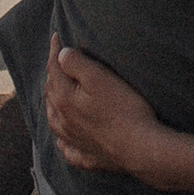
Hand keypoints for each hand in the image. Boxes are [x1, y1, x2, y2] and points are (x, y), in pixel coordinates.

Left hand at [45, 32, 161, 176]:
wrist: (141, 149)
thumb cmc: (124, 109)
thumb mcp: (100, 78)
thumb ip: (77, 64)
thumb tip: (61, 54)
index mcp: (63, 99)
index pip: (54, 69)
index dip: (54, 50)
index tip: (56, 36)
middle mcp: (63, 122)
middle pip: (51, 94)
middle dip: (52, 75)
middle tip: (56, 62)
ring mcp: (74, 142)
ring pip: (54, 122)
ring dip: (52, 106)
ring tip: (54, 97)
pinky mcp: (87, 158)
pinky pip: (67, 150)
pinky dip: (63, 142)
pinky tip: (65, 141)